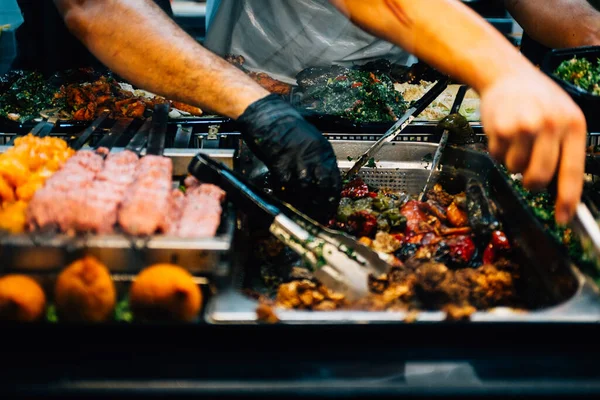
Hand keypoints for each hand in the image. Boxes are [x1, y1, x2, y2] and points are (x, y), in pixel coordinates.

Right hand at [237, 94, 341, 223]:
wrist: (268, 115)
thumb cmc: (288, 126)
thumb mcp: (311, 140)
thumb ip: (317, 159)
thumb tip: (321, 179)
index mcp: (323, 151)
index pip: (334, 180)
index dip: (333, 198)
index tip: (331, 208)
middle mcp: (313, 157)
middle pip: (322, 189)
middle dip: (322, 206)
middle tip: (320, 217)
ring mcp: (296, 162)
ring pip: (305, 191)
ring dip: (305, 205)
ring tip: (304, 214)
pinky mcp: (279, 165)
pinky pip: (285, 187)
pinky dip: (286, 196)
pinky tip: (286, 201)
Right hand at [480, 69, 586, 223]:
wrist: (506, 74)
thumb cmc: (536, 98)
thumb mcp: (560, 117)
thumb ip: (562, 149)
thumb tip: (558, 188)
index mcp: (573, 124)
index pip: (572, 170)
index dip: (567, 199)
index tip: (562, 218)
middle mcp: (551, 125)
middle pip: (540, 176)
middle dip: (531, 182)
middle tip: (527, 176)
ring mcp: (525, 126)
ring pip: (516, 169)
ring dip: (512, 162)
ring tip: (514, 141)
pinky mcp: (501, 128)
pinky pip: (498, 157)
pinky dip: (498, 150)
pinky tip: (502, 133)